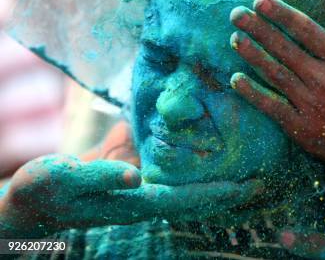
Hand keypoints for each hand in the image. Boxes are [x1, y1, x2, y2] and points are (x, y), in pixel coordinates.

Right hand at [0, 154, 260, 237]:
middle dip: (230, 191)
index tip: (250, 188)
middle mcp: (146, 196)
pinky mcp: (133, 172)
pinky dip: (194, 164)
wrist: (32, 198)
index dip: (219, 194)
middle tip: (265, 179)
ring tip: (249, 165)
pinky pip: (171, 170)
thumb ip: (101, 176)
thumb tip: (136, 175)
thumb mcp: (64, 179)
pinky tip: (210, 149)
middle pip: (197, 197)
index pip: (187, 200)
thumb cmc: (43, 191)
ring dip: (218, 178)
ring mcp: (141, 187)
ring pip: (188, 185)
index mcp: (135, 201)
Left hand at [229, 0, 324, 170]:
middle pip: (284, 48)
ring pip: (275, 74)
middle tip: (235, 14)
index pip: (305, 28)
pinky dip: (253, 93)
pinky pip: (272, 106)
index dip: (280, 13)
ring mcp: (312, 104)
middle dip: (258, 29)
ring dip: (252, 55)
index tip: (259, 1)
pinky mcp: (302, 127)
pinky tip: (236, 79)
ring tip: (234, 38)